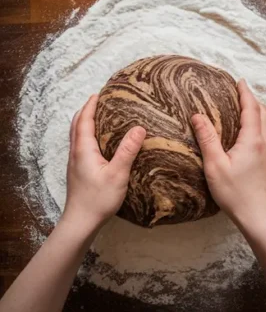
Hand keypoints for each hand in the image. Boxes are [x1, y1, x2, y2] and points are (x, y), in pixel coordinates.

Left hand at [62, 94, 144, 231]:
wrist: (80, 222)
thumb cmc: (98, 199)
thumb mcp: (118, 174)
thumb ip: (128, 150)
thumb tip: (139, 128)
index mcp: (83, 150)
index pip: (84, 121)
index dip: (90, 106)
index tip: (98, 93)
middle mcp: (76, 154)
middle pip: (76, 126)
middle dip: (85, 111)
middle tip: (98, 100)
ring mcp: (75, 163)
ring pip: (76, 136)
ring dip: (84, 123)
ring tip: (98, 116)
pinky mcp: (78, 171)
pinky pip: (80, 145)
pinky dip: (86, 135)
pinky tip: (98, 141)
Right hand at [191, 79, 265, 228]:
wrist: (257, 215)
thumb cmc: (234, 193)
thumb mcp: (215, 165)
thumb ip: (207, 139)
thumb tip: (198, 116)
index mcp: (253, 140)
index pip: (251, 108)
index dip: (245, 93)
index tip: (239, 81)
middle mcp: (265, 142)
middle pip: (264, 112)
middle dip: (253, 99)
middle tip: (240, 91)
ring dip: (259, 111)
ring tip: (246, 106)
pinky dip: (260, 123)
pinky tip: (250, 130)